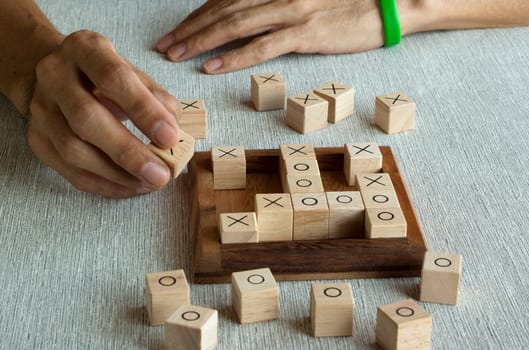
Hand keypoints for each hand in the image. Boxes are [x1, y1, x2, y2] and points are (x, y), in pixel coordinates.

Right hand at [27, 30, 180, 197]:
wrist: (60, 77)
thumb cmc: (106, 77)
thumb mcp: (135, 75)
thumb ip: (157, 100)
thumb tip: (174, 136)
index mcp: (84, 49)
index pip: (113, 78)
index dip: (144, 110)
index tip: (170, 137)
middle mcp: (54, 75)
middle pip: (87, 118)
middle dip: (128, 152)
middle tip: (160, 174)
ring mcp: (40, 108)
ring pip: (73, 149)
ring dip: (117, 174)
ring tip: (149, 183)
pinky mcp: (37, 139)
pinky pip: (69, 170)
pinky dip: (104, 184)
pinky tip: (130, 187)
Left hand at [156, 0, 395, 73]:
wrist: (391, 1)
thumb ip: (275, 4)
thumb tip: (249, 19)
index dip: (196, 15)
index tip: (176, 31)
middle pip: (221, 9)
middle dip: (189, 28)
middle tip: (164, 46)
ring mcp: (291, 10)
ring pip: (234, 25)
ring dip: (201, 41)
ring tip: (177, 56)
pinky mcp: (306, 32)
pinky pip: (262, 46)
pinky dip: (234, 56)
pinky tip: (212, 66)